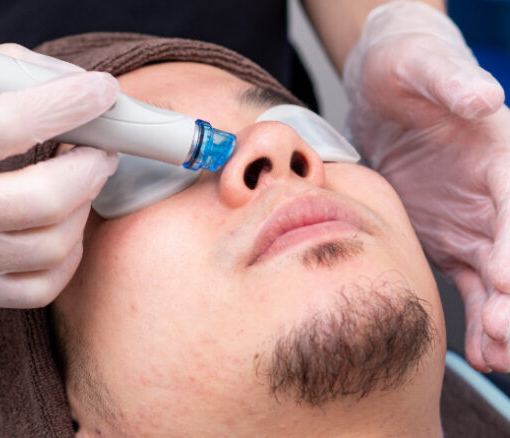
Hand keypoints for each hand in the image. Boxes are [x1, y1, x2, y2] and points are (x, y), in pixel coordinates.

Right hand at [0, 44, 118, 308]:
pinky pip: (37, 288)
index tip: (100, 90)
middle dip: (92, 164)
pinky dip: (65, 256)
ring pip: (52, 245)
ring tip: (81, 180)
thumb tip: (46, 77)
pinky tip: (63, 228)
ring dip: (84, 206)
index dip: (69, 102)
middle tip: (101, 144)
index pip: (12, 123)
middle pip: (47, 197)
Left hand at [343, 1, 509, 370]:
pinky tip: (482, 351)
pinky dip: (482, 316)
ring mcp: (479, 222)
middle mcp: (498, 193)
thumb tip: (485, 97)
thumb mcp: (424, 65)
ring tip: (496, 356)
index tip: (506, 277)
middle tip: (502, 331)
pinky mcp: (454, 240)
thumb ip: (453, 82)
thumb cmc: (407, 68)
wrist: (383, 86)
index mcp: (501, 152)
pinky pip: (475, 285)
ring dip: (504, 317)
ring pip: (502, 278)